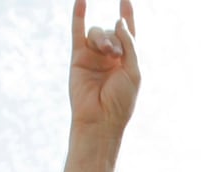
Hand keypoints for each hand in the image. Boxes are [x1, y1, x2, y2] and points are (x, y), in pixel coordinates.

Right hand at [69, 0, 139, 131]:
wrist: (99, 119)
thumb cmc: (120, 101)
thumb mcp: (133, 71)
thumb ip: (129, 45)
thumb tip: (118, 22)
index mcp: (126, 61)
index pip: (128, 33)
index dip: (127, 15)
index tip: (125, 0)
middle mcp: (109, 58)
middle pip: (112, 32)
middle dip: (116, 39)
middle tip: (115, 55)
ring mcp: (92, 57)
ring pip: (97, 32)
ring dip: (103, 38)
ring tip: (107, 53)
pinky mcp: (78, 58)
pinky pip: (78, 32)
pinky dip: (79, 15)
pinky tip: (81, 0)